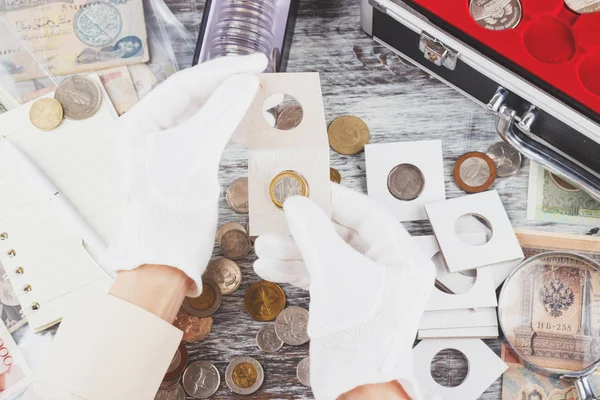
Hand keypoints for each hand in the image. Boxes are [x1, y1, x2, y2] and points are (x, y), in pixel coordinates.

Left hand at [101, 54, 267, 295]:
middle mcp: (148, 132)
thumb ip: (220, 113)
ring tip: (259, 97)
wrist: (164, 264)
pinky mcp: (181, 166)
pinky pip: (207, 135)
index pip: (184, 84)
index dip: (223, 70)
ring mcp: (164, 149)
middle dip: (227, 85)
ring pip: (202, 115)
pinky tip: (247, 126)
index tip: (257, 63)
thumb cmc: (170, 215)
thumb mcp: (195, 157)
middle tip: (262, 76)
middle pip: (193, 97)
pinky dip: (229, 128)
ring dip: (231, 105)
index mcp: (139, 124)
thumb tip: (246, 81)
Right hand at [254, 184, 434, 398]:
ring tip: (263, 248)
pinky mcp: (350, 304)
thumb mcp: (334, 273)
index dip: (334, 199)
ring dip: (295, 251)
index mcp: (403, 258)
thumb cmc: (359, 333)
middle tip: (277, 217)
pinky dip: (297, 272)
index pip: (368, 214)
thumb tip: (296, 203)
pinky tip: (270, 268)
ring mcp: (369, 288)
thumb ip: (315, 233)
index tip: (306, 188)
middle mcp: (390, 270)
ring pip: (329, 257)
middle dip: (306, 230)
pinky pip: (324, 278)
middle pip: (344, 235)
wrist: (355, 388)